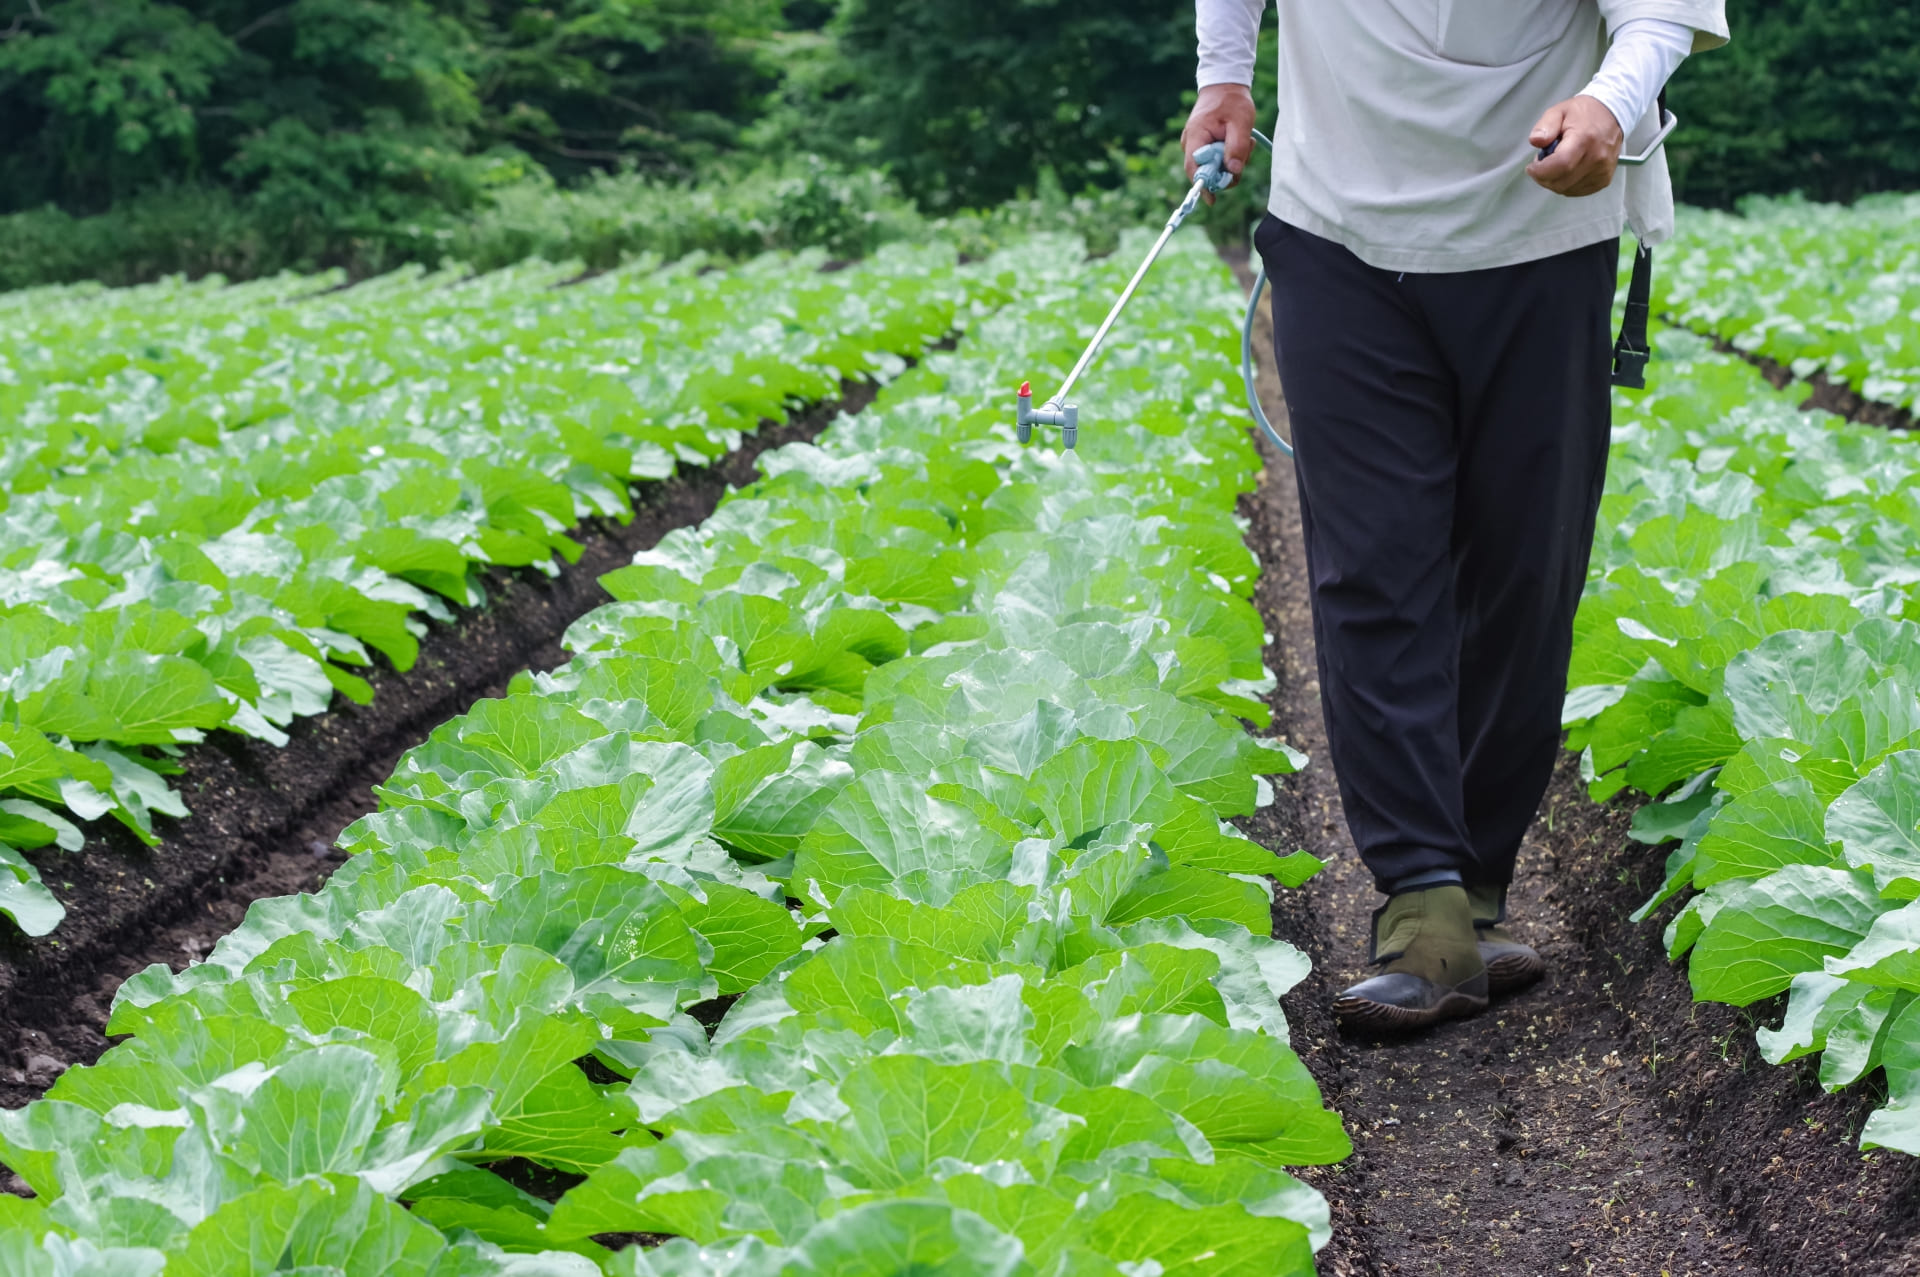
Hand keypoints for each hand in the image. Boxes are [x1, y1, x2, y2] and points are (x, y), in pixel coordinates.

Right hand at [1181, 83, 1254, 204]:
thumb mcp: (1241, 121)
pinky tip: (1239, 142)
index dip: (1203, 186)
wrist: (1224, 85)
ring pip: (1213, 167)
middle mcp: (1190, 144)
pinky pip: (1216, 160)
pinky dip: (1229, 156)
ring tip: (1246, 142)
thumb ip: (1237, 146)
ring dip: (1232, 161)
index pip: (1194, 169)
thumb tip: (1233, 171)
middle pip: (1206, 171)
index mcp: (1195, 137)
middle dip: (1227, 169)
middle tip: (1246, 152)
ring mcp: (1196, 145)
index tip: (1212, 200)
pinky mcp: (1203, 146)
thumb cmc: (1232, 101)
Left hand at [1525, 95, 1624, 196]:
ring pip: (1566, 189)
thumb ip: (1545, 126)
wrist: (1611, 115)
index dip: (1540, 171)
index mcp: (1584, 139)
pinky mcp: (1604, 180)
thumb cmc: (1584, 113)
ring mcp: (1602, 171)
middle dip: (1543, 177)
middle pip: (1561, 182)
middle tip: (1542, 163)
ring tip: (1556, 163)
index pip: (1560, 165)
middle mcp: (1597, 157)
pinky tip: (1567, 170)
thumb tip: (1535, 140)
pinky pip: (1576, 191)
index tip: (1532, 167)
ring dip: (1554, 181)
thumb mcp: (1559, 111)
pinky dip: (1566, 184)